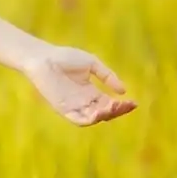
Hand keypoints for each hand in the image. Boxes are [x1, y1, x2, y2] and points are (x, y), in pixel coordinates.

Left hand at [21, 45, 136, 126]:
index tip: (134, 103)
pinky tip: (99, 112)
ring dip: (105, 116)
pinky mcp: (63, 109)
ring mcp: (74, 106)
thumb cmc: (64, 57)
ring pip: (94, 118)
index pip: (110, 104)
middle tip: (125, 105)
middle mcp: (84, 102)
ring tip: (113, 108)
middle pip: (105, 113)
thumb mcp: (92, 64)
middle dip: (117, 111)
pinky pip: (78, 120)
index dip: (122, 105)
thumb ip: (107, 76)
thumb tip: (124, 91)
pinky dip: (89, 119)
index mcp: (91, 92)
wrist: (43, 57)